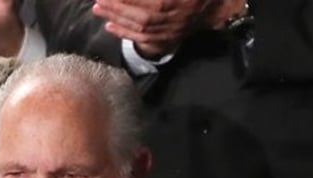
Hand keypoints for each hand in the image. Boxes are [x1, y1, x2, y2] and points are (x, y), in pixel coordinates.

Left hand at [91, 0, 233, 58]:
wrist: (214, 6)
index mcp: (176, 0)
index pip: (149, 0)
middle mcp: (175, 16)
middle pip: (141, 14)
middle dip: (117, 7)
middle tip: (98, 0)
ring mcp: (171, 30)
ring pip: (140, 27)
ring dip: (117, 18)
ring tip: (98, 9)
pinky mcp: (167, 39)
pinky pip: (143, 39)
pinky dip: (124, 33)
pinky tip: (109, 26)